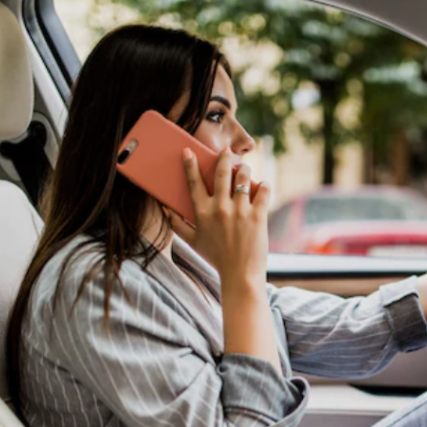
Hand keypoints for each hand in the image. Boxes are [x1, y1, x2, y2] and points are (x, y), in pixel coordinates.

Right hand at [169, 147, 270, 286]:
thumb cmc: (216, 258)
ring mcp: (240, 211)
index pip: (194, 182)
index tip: (188, 151)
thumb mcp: (192, 242)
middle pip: (222, 173)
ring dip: (244, 169)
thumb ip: (177, 224)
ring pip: (243, 178)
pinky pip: (262, 192)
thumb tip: (163, 208)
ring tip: (245, 168)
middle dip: (224, 158)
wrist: (239, 274)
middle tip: (225, 151)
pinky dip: (263, 186)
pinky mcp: (258, 216)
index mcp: (202, 213)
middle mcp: (220, 208)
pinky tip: (262, 185)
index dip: (190, 164)